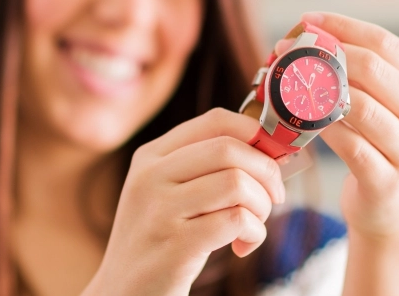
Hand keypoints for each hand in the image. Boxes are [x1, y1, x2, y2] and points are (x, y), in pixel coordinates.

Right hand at [86, 109, 285, 295]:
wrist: (123, 291)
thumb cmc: (159, 239)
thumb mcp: (167, 192)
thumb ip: (206, 167)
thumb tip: (269, 149)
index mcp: (151, 155)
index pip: (215, 120)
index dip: (255, 132)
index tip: (273, 156)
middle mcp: (151, 176)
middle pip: (230, 149)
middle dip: (267, 171)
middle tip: (274, 196)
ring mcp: (160, 210)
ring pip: (237, 183)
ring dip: (262, 206)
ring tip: (253, 225)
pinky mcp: (174, 245)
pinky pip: (236, 220)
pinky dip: (254, 233)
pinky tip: (243, 246)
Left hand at [276, 12, 398, 239]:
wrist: (393, 208)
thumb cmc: (381, 145)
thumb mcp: (386, 106)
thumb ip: (362, 74)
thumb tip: (309, 35)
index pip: (386, 43)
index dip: (343, 27)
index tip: (308, 19)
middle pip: (373, 69)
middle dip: (325, 54)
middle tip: (288, 51)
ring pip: (361, 107)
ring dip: (318, 91)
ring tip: (290, 82)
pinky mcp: (387, 182)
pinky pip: (349, 146)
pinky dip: (322, 128)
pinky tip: (304, 119)